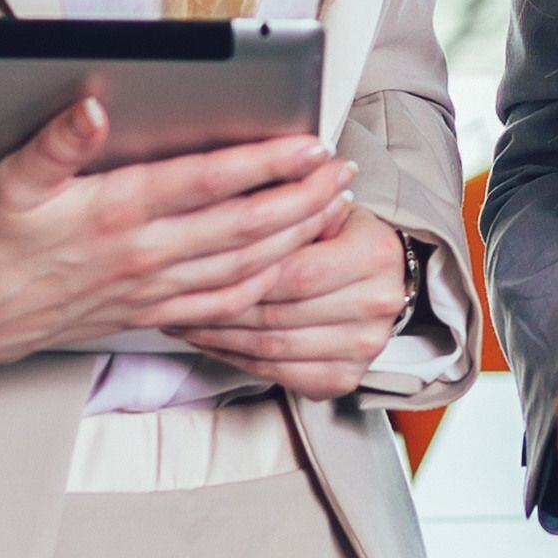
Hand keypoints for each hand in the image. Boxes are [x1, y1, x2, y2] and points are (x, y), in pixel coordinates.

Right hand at [0, 94, 358, 378]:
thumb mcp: (10, 181)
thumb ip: (57, 140)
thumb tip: (95, 106)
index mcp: (117, 213)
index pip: (210, 183)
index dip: (267, 162)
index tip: (308, 143)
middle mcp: (144, 255)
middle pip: (245, 227)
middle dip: (302, 197)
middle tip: (341, 172)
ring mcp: (151, 291)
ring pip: (244, 267)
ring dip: (294, 238)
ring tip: (329, 209)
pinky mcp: (148, 315)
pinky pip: (222, 307)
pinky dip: (263, 286)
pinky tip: (284, 268)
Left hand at [142, 197, 412, 399]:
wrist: (385, 279)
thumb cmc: (344, 237)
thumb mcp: (324, 206)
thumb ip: (290, 202)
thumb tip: (237, 180)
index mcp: (374, 255)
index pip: (295, 271)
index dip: (240, 272)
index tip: (194, 265)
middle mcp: (376, 305)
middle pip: (278, 312)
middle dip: (218, 307)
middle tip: (172, 295)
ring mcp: (362, 347)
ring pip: (272, 347)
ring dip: (218, 336)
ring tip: (180, 317)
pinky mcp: (345, 377)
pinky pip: (278, 373)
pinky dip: (236, 358)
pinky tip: (209, 341)